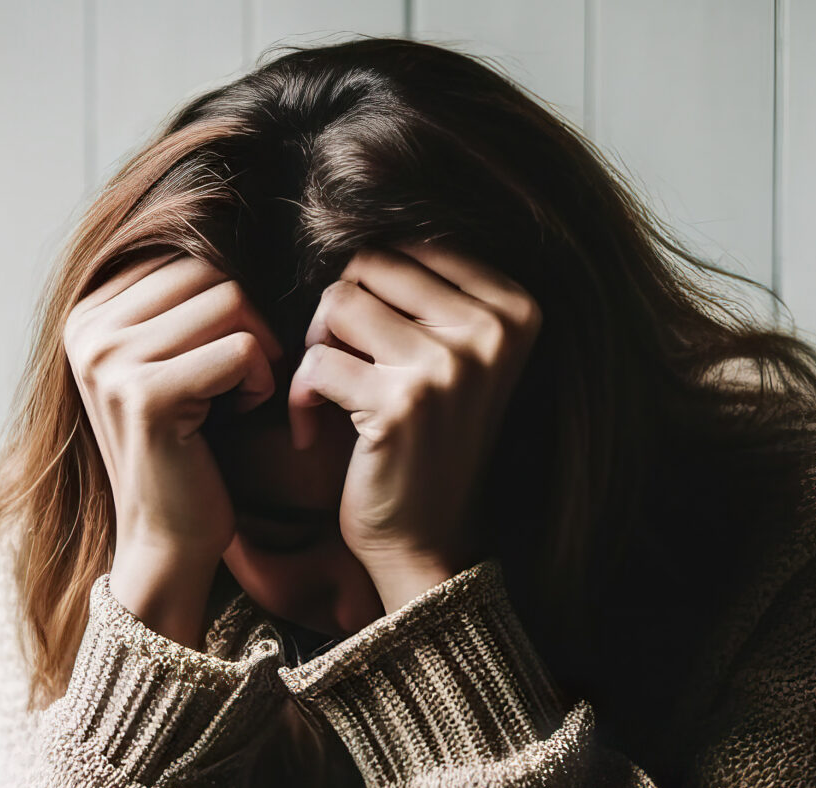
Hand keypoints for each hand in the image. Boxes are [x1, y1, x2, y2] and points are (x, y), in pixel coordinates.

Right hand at [63, 254, 281, 645]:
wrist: (165, 541)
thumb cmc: (185, 451)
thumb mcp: (171, 361)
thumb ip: (179, 300)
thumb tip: (220, 214)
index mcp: (87, 312)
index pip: (186, 255)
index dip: (227, 306)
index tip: (219, 361)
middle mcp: (86, 329)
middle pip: (210, 271)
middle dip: (245, 323)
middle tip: (238, 380)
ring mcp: (109, 361)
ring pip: (230, 302)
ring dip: (255, 351)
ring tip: (234, 397)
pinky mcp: (146, 395)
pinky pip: (241, 348)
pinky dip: (257, 382)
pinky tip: (237, 415)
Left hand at [288, 244, 540, 609]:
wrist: (427, 542)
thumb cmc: (427, 444)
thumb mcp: (453, 359)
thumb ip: (428, 292)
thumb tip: (360, 217)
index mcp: (515, 308)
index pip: (411, 245)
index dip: (370, 288)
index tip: (368, 341)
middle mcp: (491, 331)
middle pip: (370, 265)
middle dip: (337, 313)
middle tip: (335, 365)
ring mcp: (450, 366)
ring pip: (338, 304)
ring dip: (316, 349)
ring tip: (325, 394)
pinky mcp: (401, 404)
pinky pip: (315, 362)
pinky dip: (300, 397)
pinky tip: (311, 431)